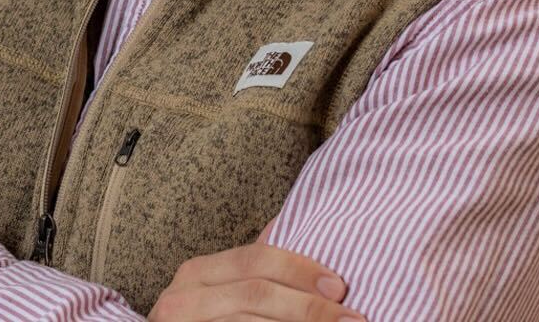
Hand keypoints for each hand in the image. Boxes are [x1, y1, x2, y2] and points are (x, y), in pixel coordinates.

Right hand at [147, 216, 366, 320]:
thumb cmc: (200, 321)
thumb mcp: (219, 289)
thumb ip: (251, 266)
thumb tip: (289, 227)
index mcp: (197, 273)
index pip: (254, 260)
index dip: (299, 269)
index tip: (340, 284)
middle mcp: (184, 299)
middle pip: (257, 294)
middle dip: (310, 307)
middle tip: (353, 318)